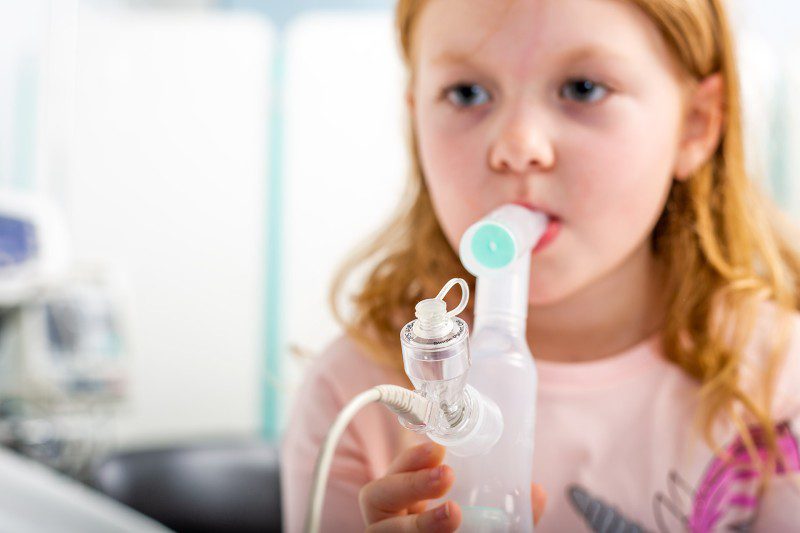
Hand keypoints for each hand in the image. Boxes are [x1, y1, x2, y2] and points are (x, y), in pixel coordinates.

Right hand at [359, 442, 547, 531]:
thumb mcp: (477, 524)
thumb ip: (504, 512)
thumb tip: (536, 492)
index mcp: (399, 505)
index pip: (393, 471)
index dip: (410, 459)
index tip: (439, 449)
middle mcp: (385, 524)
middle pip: (377, 498)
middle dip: (411, 484)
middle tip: (447, 477)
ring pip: (384, 532)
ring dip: (418, 522)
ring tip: (452, 515)